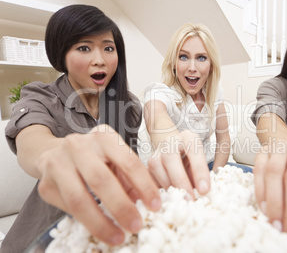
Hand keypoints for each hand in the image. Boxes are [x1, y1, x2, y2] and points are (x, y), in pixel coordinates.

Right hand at [36, 124, 160, 244]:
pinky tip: (99, 229)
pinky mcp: (44, 183)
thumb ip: (131, 178)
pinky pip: (66, 208)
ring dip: (100, 222)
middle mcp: (78, 145)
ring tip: (117, 236)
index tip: (155, 206)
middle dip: (121, 207)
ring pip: (78, 198)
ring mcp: (57, 163)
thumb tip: (147, 203)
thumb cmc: (95, 157)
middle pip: (101, 180)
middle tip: (136, 225)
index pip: (128, 162)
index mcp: (104, 136)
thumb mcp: (116, 160)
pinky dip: (84, 222)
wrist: (57, 152)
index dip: (144, 186)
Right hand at [147, 130, 209, 198]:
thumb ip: (203, 177)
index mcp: (188, 138)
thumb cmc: (193, 162)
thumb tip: (202, 193)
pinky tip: (166, 198)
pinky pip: (148, 175)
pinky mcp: (146, 163)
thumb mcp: (202, 165)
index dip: (199, 170)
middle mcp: (170, 141)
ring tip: (178, 198)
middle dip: (180, 180)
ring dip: (167, 185)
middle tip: (189, 198)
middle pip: (170, 157)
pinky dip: (156, 189)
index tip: (204, 190)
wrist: (177, 156)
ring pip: (156, 166)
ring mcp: (156, 151)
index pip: (194, 150)